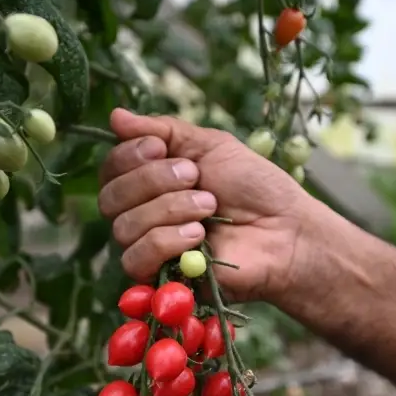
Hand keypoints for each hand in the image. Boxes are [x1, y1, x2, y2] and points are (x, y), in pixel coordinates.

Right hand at [98, 108, 321, 303]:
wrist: (286, 230)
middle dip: (152, 181)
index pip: (110, 169)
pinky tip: (198, 236)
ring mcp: (150, 248)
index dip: (128, 156)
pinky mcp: (161, 278)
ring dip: (169, 209)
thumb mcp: (210, 145)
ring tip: (209, 207)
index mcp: (150, 182)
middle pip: (110, 198)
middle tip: (196, 177)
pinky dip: (165, 241)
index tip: (161, 148)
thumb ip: (163, 131)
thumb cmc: (254, 187)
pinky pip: (136, 259)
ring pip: (123, 227)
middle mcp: (142, 215)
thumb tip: (115, 116)